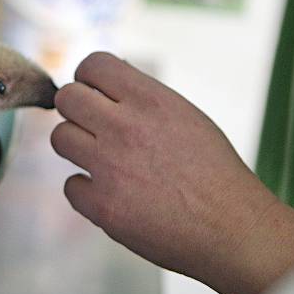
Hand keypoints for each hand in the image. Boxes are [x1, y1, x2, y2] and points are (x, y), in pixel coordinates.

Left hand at [51, 52, 293, 293]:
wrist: (233, 229)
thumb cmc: (213, 172)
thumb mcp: (185, 116)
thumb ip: (143, 97)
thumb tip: (105, 79)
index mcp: (151, 100)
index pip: (94, 64)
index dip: (88, 78)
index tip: (94, 94)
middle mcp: (125, 127)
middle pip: (66, 98)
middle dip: (75, 110)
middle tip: (92, 127)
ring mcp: (109, 167)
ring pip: (59, 138)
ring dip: (76, 147)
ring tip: (102, 160)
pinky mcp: (102, 206)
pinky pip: (71, 186)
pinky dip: (87, 192)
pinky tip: (113, 195)